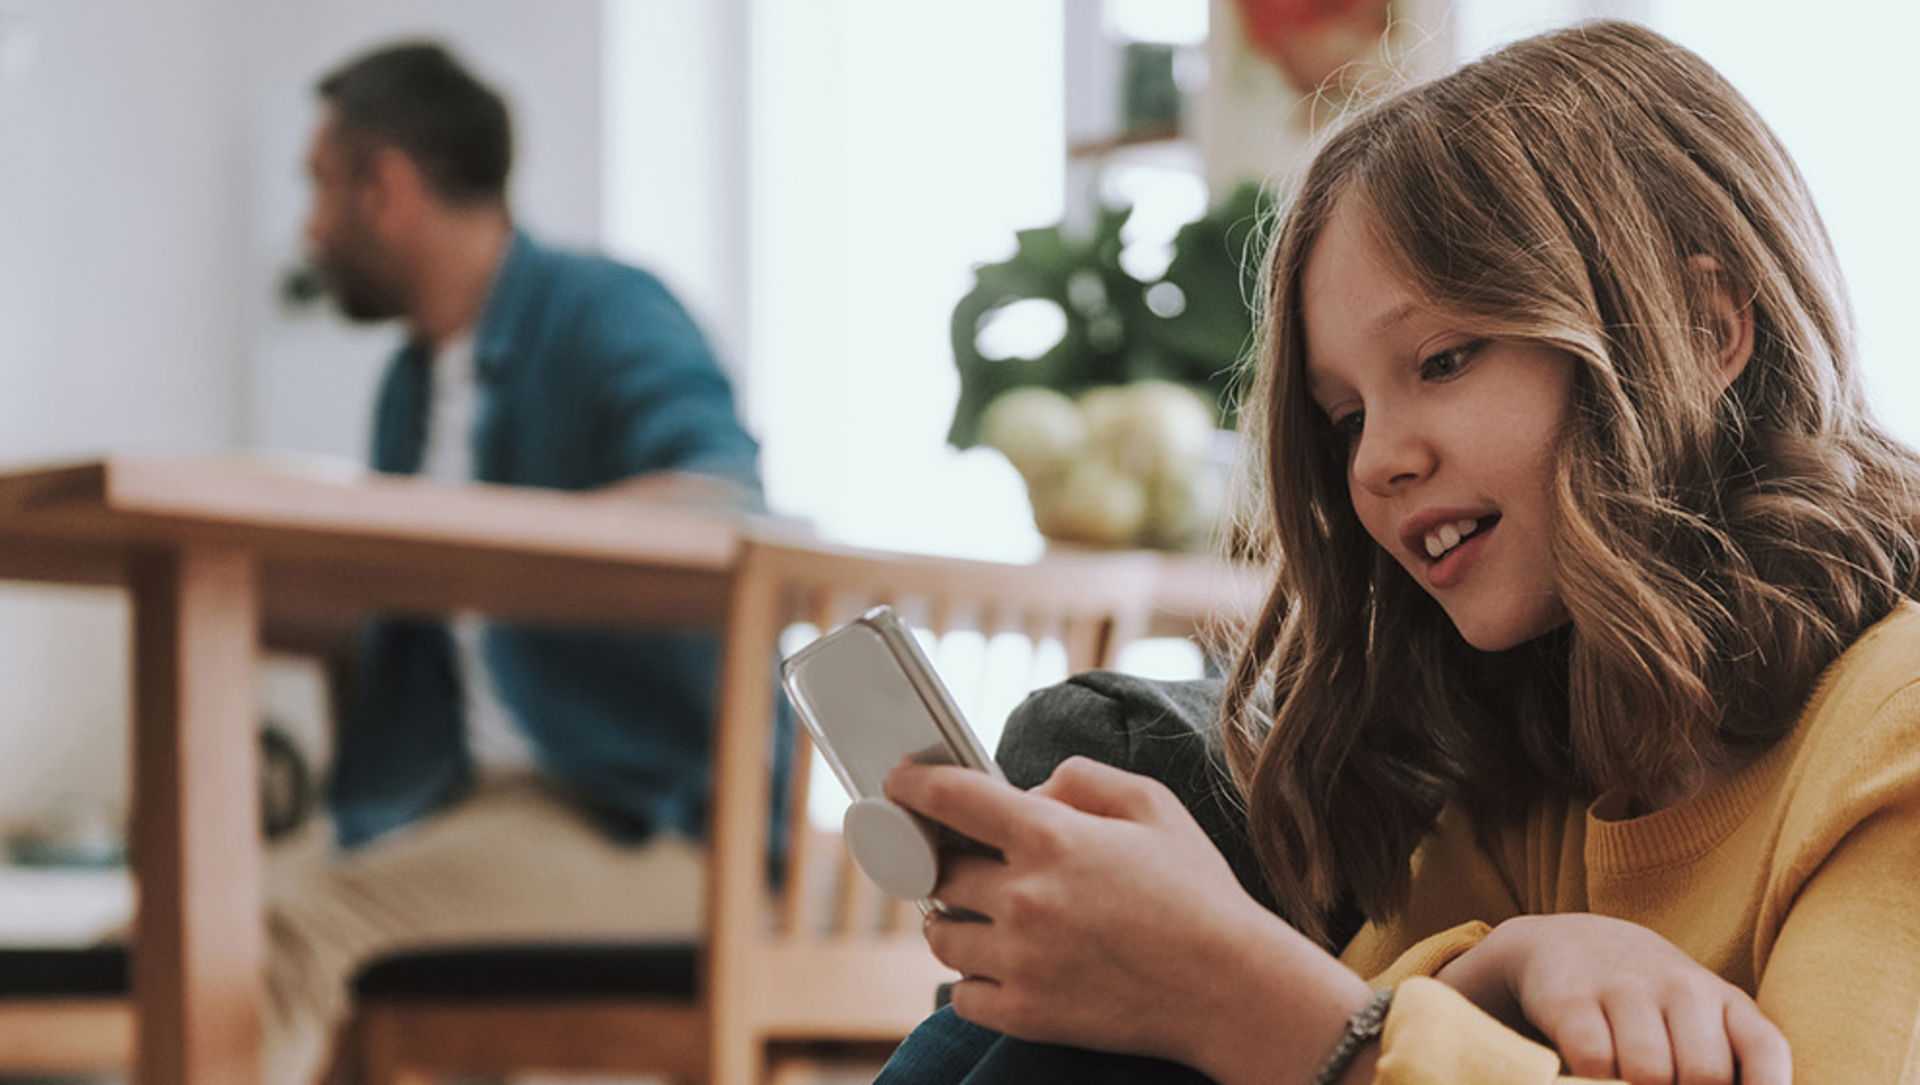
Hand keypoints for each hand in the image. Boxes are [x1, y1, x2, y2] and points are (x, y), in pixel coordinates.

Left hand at [883, 755, 1326, 1070]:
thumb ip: (1082, 778)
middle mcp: (1024, 897)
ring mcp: (1020, 961)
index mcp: (1050, 837)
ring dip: (953, 919)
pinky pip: (962, 994)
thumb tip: (1029, 788)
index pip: (950, 799)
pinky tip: (1005, 965)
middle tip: (966, 861)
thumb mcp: (1153, 805)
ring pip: (940, 933)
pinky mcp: (1025, 1015)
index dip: (912, 786)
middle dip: (945, 861)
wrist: (1232, 990)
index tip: (897, 785)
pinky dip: (974, 978)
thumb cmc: (1198, 893)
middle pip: (938, 871)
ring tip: (987, 915)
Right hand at [1436, 913, 1789, 1083]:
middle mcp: (1682, 987)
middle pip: (1705, 1074)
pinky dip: (1594, 1078)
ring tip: (1629, 1079)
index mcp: (1725, 1000)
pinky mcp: (1572, 999)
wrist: (1572, 943)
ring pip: (1648, 1072)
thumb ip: (1733, 1063)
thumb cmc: (1654, 1001)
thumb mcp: (1704, 1018)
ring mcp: (1626, 988)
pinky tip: (1593, 1068)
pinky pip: (1594, 1061)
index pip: (1766, 1052)